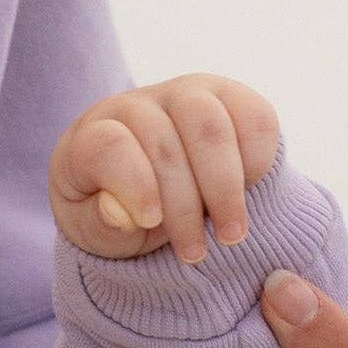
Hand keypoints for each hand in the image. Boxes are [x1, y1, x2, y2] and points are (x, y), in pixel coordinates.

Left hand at [50, 74, 280, 266]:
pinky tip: (247, 194)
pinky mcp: (230, 98)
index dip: (134, 186)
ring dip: (225, 188)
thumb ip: (101, 226)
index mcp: (90, 136)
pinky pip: (255, 119)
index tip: (150, 221)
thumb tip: (124, 214)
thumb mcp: (93, 233)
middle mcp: (137, 106)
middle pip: (165, 144)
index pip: (109, 146)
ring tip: (230, 234)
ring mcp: (185, 94)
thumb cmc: (114, 212)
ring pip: (211, 127)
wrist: (150, 195)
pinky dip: (257, 162)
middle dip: (185, 206)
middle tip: (195, 252)